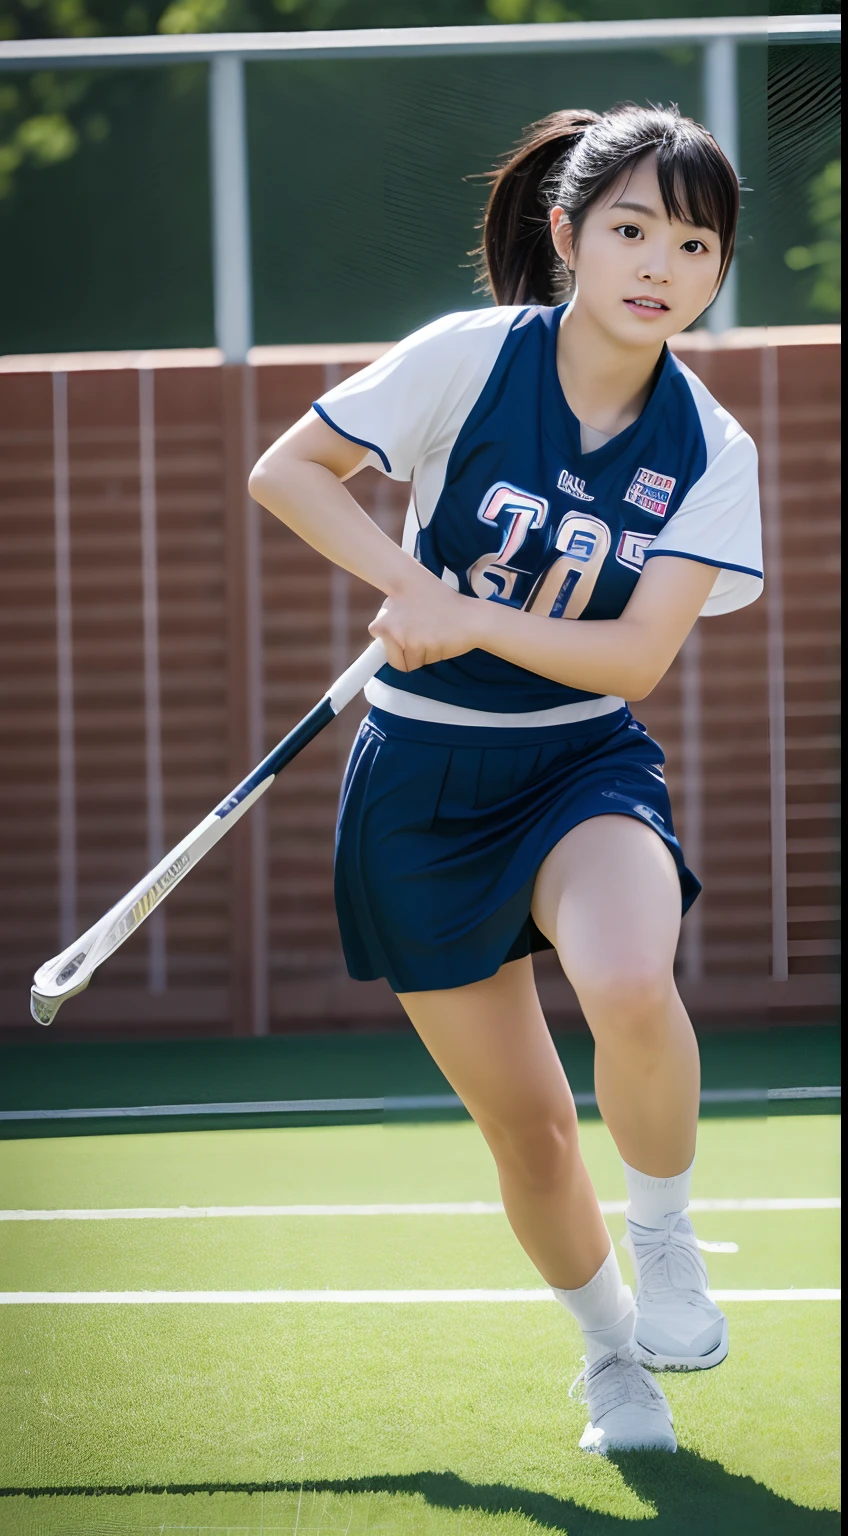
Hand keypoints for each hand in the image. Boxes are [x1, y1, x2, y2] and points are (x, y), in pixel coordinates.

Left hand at [368, 566, 482, 671]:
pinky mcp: (417, 647)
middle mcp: (391, 622)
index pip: (376, 631)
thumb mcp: (416, 591)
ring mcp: (403, 635)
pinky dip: (426, 658)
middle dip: (404, 650)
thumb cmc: (446, 605)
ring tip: (433, 635)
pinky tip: (438, 642)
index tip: (397, 631)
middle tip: (422, 633)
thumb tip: (379, 624)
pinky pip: (415, 664)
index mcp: (387, 607)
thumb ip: (395, 606)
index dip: (389, 635)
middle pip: (389, 652)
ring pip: (403, 661)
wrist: (471, 617)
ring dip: (417, 654)